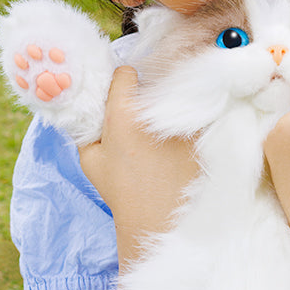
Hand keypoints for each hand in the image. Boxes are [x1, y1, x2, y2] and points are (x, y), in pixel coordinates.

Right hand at [79, 67, 197, 265]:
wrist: (157, 217)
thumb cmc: (121, 190)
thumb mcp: (90, 159)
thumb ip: (87, 127)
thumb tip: (89, 107)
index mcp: (124, 114)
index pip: (126, 73)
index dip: (121, 84)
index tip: (121, 98)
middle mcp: (155, 113)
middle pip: (152, 82)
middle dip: (145, 94)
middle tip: (140, 117)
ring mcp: (182, 121)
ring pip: (174, 98)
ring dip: (167, 107)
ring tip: (159, 133)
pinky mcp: (202, 134)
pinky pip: (192, 116)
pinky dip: (185, 123)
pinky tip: (176, 144)